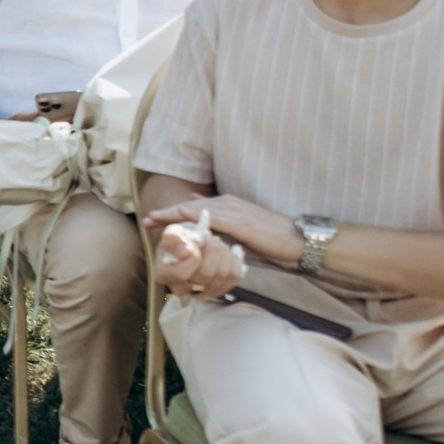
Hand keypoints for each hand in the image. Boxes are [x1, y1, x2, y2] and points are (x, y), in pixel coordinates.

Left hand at [143, 193, 302, 269]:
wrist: (298, 239)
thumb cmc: (271, 239)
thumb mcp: (242, 234)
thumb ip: (224, 232)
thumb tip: (207, 236)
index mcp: (227, 206)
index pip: (194, 208)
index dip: (172, 213)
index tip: (153, 220)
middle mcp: (228, 204)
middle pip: (190, 207)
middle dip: (167, 214)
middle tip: (146, 220)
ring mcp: (234, 211)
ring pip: (197, 210)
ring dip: (174, 214)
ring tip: (154, 219)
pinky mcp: (241, 222)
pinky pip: (214, 218)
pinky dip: (195, 216)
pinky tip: (181, 216)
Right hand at [148, 213, 245, 300]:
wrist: (191, 244)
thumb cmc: (180, 239)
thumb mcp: (172, 233)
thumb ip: (173, 239)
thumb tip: (186, 252)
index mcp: (164, 274)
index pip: (182, 273)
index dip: (193, 255)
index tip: (195, 239)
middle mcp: (181, 289)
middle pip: (206, 274)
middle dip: (212, 249)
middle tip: (208, 236)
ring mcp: (200, 292)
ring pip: (223, 275)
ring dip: (224, 253)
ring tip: (216, 243)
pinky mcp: (219, 289)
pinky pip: (234, 277)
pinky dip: (234, 261)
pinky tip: (227, 253)